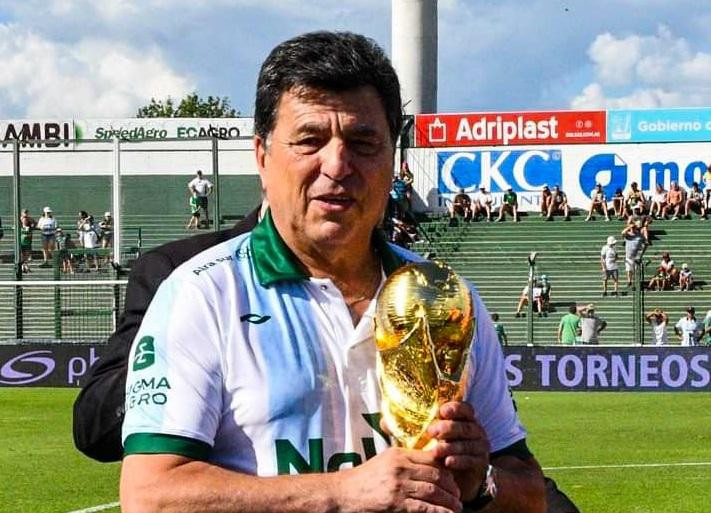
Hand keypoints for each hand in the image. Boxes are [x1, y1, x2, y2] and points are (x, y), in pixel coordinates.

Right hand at [337, 447, 461, 512]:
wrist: (343, 494)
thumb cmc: (364, 478)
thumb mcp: (384, 461)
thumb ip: (404, 460)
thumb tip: (429, 462)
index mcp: (399, 454)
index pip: (431, 458)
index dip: (446, 469)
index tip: (453, 478)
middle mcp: (400, 467)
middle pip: (436, 475)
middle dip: (452, 486)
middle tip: (458, 495)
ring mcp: (398, 486)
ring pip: (433, 491)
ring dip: (449, 501)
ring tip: (457, 507)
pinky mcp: (396, 504)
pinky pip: (424, 508)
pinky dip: (439, 512)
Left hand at [428, 401, 490, 501]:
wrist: (457, 475)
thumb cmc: (444, 448)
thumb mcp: (439, 435)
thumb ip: (434, 426)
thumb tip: (415, 415)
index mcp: (466, 419)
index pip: (465, 409)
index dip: (455, 408)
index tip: (442, 412)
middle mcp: (476, 430)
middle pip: (465, 427)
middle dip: (448, 428)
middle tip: (431, 432)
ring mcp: (481, 446)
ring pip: (466, 444)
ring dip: (450, 447)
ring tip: (436, 451)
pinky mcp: (481, 462)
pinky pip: (471, 460)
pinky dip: (459, 461)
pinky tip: (448, 462)